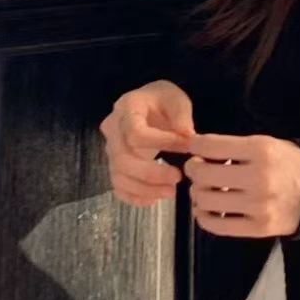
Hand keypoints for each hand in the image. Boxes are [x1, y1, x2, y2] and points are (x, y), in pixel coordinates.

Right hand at [100, 80, 195, 206]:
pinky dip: (135, 197)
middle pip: (122, 159)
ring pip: (119, 176)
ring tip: (171, 192)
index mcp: (126, 108)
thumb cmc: (163, 101)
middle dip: (151, 173)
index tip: (185, 146)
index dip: (160, 143)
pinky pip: (118, 187)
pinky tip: (155, 199)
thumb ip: (181, 115)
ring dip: (145, 189)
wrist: (149, 106)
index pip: (135, 133)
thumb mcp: (176, 99)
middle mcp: (112, 130)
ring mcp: (111, 150)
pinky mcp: (116, 166)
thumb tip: (188, 136)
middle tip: (178, 177)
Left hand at [181, 132, 299, 237]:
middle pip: (204, 175)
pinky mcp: (259, 228)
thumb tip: (197, 152)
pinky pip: (218, 226)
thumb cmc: (287, 164)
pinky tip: (206, 210)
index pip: (211, 146)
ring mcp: (259, 206)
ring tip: (204, 190)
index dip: (194, 146)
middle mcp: (260, 178)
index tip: (194, 149)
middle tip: (196, 169)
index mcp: (261, 150)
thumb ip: (233, 146)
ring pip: (207, 201)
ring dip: (198, 194)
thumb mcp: (266, 144)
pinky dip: (204, 217)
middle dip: (193, 170)